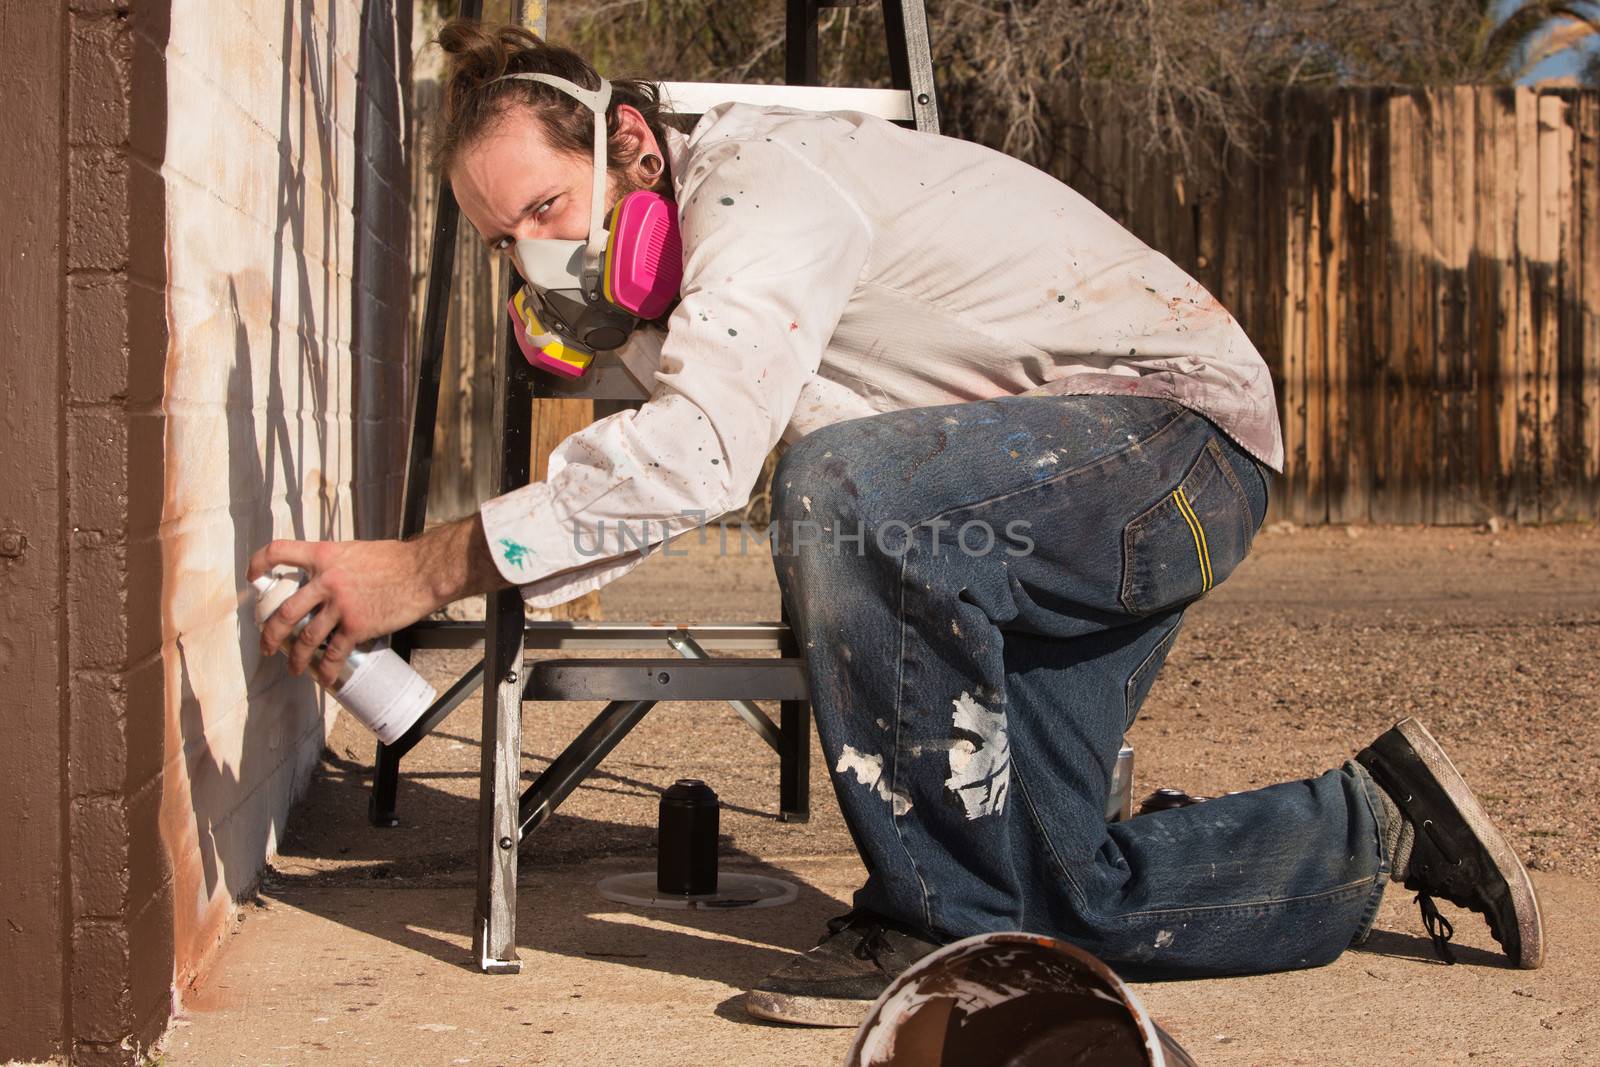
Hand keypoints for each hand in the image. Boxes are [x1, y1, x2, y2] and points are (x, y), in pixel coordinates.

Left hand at [248, 515, 506, 686]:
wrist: (423, 572)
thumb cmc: (397, 560)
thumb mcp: (357, 552)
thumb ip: (337, 566)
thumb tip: (328, 581)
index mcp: (324, 557)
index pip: (280, 551)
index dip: (259, 563)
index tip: (253, 577)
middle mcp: (326, 581)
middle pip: (284, 612)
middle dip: (270, 633)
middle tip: (267, 645)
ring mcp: (340, 606)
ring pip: (305, 638)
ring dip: (295, 658)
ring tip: (294, 668)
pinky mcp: (356, 626)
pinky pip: (334, 653)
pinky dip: (327, 669)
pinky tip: (325, 677)